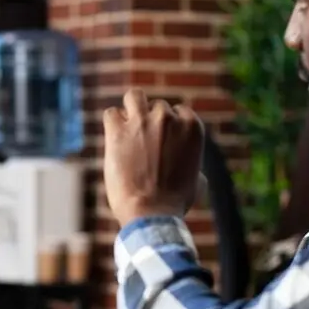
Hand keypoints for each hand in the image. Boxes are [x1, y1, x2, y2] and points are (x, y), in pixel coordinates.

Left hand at [102, 88, 203, 226]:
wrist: (151, 212)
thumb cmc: (175, 203)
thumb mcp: (197, 182)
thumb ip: (194, 165)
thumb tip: (194, 170)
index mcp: (192, 127)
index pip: (179, 112)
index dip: (169, 127)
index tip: (162, 142)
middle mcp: (168, 118)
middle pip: (157, 107)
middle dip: (150, 123)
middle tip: (143, 145)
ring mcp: (142, 121)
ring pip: (134, 96)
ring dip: (131, 109)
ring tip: (127, 129)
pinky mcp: (118, 130)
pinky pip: (111, 113)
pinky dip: (112, 124)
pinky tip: (113, 140)